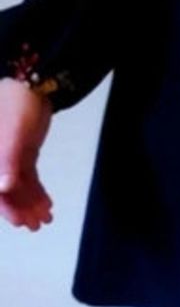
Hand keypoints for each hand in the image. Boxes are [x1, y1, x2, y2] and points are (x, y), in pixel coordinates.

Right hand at [0, 78, 53, 230]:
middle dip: (20, 208)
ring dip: (31, 202)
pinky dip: (36, 190)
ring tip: (46, 218)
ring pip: (17, 185)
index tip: (21, 222)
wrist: (33, 81)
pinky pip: (26, 176)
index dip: (6, 207)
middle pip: (5, 190)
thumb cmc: (15, 103)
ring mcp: (7, 156)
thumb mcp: (11, 134)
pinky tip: (47, 203)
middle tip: (37, 225)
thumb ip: (6, 162)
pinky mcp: (21, 152)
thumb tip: (3, 188)